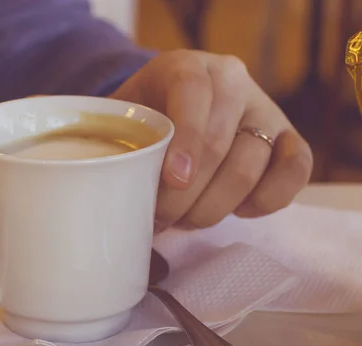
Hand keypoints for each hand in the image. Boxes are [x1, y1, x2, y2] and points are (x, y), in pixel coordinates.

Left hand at [112, 50, 312, 228]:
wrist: (177, 110)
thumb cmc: (144, 120)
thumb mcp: (122, 120)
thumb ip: (116, 143)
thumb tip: (108, 194)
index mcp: (187, 67)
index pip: (191, 95)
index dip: (185, 140)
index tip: (174, 180)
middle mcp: (232, 81)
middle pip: (219, 145)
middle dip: (186, 196)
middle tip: (162, 219)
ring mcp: (265, 110)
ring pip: (250, 168)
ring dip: (213, 208)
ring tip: (185, 221)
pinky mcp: (288, 139)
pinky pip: (295, 173)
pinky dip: (264, 201)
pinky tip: (236, 211)